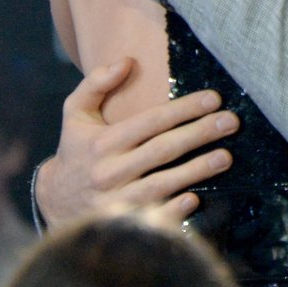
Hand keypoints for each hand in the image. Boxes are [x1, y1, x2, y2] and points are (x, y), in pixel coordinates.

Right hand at [36, 59, 239, 228]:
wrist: (56, 203)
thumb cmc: (76, 151)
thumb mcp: (76, 113)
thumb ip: (96, 83)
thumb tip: (127, 61)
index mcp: (103, 143)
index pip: (151, 121)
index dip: (184, 108)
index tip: (214, 98)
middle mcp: (109, 172)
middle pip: (163, 150)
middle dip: (200, 133)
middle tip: (231, 122)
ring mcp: (116, 202)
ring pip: (163, 184)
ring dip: (197, 170)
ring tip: (227, 156)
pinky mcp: (123, 225)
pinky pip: (154, 218)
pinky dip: (175, 209)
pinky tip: (197, 197)